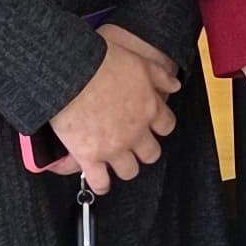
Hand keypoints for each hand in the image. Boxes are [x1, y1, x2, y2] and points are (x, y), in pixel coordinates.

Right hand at [50, 27, 181, 195]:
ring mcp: (113, 147)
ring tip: (117, 161)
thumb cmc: (101, 62)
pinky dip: (101, 184)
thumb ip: (159, 75)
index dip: (159, 125)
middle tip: (134, 144)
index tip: (152, 124)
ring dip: (125, 167)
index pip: (166, 126)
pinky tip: (101, 181)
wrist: (70, 73)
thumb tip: (175, 84)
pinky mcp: (90, 157)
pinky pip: (100, 182)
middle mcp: (135, 132)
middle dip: (144, 150)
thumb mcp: (138, 61)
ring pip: (130, 171)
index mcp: (149, 109)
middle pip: (151, 153)